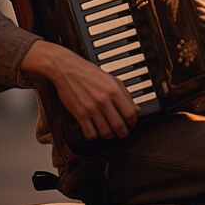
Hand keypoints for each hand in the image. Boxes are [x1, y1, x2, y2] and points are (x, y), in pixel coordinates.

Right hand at [21, 40, 140, 140]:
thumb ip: (126, 94)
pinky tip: (95, 131)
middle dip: (123, 133)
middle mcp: (104, 100)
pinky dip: (94, 136)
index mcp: (114, 90)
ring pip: (106, 132)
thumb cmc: (89, 73)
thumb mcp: (112, 79)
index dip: (133, 122)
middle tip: (122, 133)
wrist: (67, 69)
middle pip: (119, 126)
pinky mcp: (79, 113)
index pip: (130, 113)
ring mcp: (91, 108)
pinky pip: (90, 133)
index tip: (131, 124)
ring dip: (109, 136)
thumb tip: (137, 109)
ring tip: (109, 133)